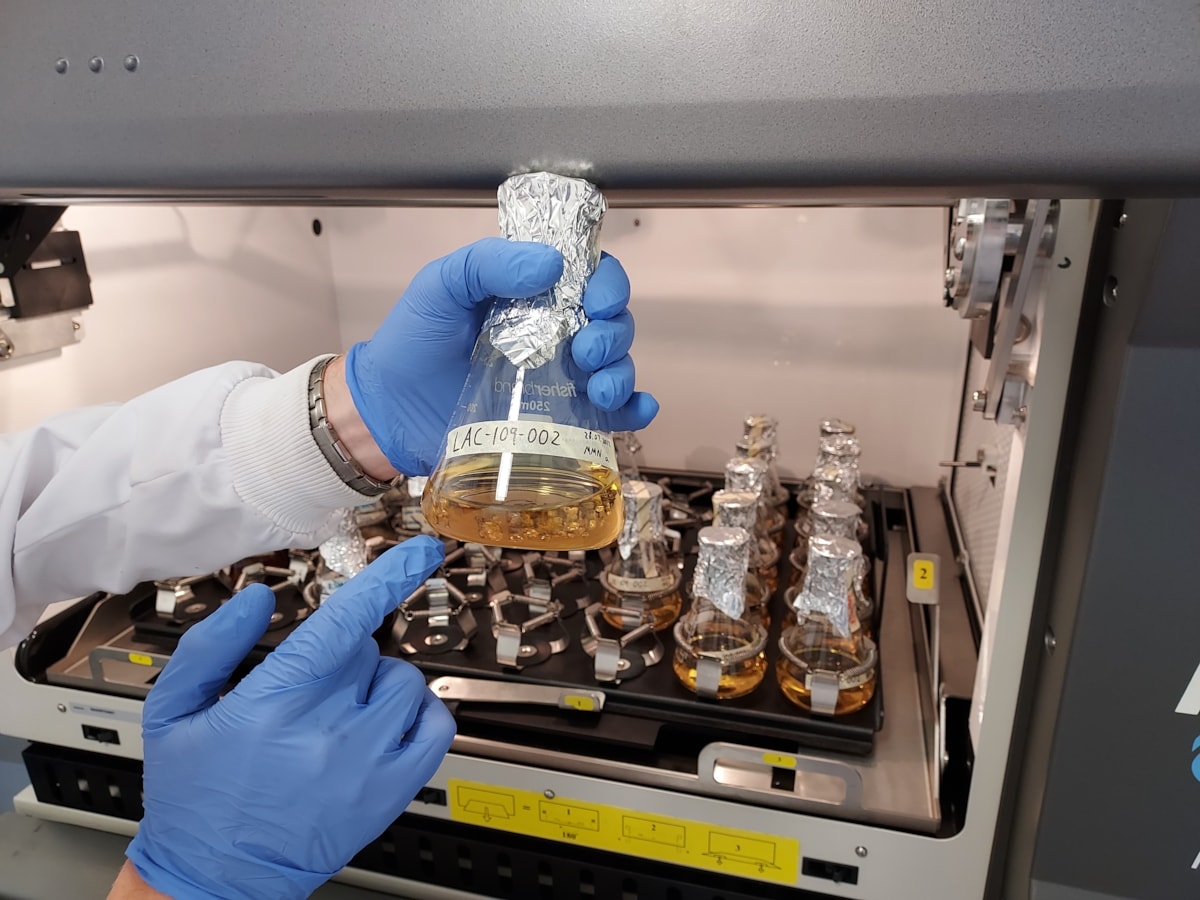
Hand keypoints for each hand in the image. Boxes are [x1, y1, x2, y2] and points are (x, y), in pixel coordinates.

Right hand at [125, 536, 452, 899]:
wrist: (215, 880)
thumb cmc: (194, 797)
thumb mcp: (173, 712)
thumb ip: (211, 646)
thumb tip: (256, 599)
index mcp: (272, 704)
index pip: (343, 623)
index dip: (387, 579)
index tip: (420, 552)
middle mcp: (326, 732)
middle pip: (365, 650)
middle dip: (340, 656)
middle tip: (307, 690)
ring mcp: (366, 764)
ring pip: (403, 682)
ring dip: (376, 685)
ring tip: (338, 715)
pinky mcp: (392, 792)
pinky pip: (435, 728)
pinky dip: (417, 715)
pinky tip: (383, 726)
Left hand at [344, 238, 658, 475]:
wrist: (387, 411)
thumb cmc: (413, 342)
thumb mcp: (442, 285)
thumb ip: (488, 264)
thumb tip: (551, 263)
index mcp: (533, 294)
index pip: (590, 276)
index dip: (606, 283)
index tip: (595, 301)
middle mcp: (554, 334)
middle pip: (611, 322)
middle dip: (614, 333)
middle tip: (586, 350)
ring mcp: (558, 380)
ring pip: (616, 366)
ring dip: (622, 372)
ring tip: (599, 387)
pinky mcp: (558, 422)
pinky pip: (610, 415)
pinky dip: (634, 410)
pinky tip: (636, 409)